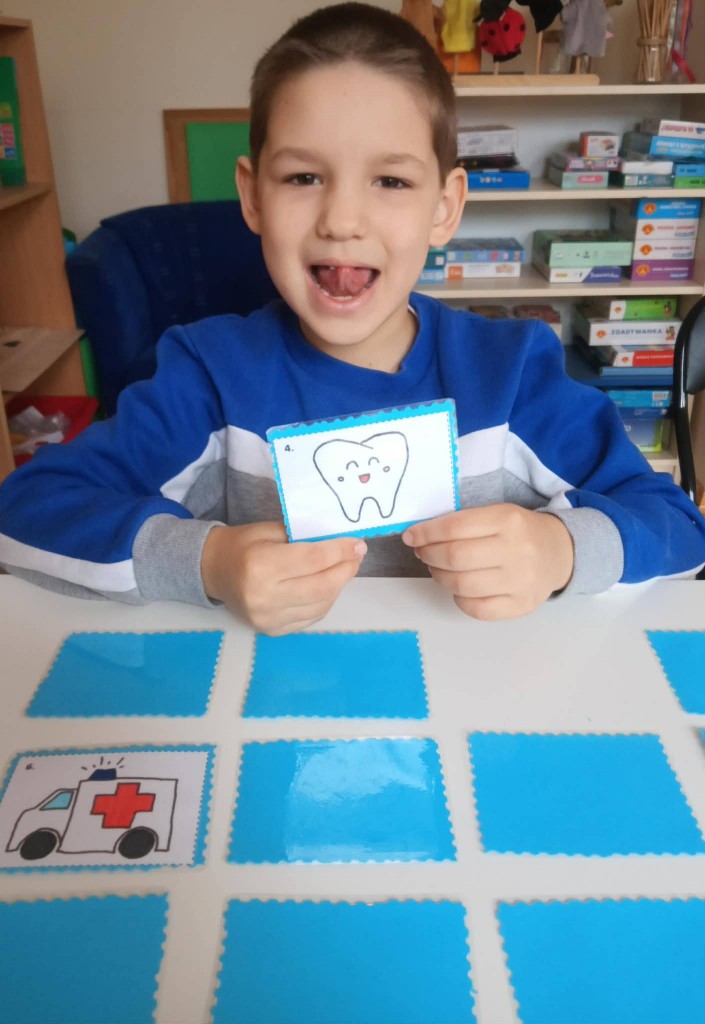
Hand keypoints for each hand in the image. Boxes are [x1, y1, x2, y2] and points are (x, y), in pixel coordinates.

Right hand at [200, 522, 366, 634]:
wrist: (213, 571)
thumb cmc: (242, 545)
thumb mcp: (269, 530)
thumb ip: (303, 536)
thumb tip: (341, 542)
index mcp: (261, 566)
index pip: (313, 559)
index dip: (341, 551)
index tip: (357, 544)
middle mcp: (264, 597)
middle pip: (322, 586)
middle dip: (346, 570)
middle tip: (356, 557)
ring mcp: (268, 618)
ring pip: (321, 605)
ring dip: (338, 586)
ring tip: (343, 569)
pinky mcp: (271, 630)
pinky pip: (310, 618)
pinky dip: (325, 601)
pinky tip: (327, 586)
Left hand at [402, 504, 573, 620]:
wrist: (560, 553)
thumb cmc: (520, 532)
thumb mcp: (498, 514)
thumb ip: (464, 523)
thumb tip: (420, 536)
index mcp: (507, 520)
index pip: (454, 527)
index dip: (425, 533)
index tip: (411, 537)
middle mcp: (516, 550)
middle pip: (455, 557)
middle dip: (429, 555)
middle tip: (423, 553)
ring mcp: (520, 581)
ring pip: (462, 585)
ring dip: (440, 577)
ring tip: (438, 570)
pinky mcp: (521, 605)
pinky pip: (477, 609)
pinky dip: (459, 599)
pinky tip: (459, 588)